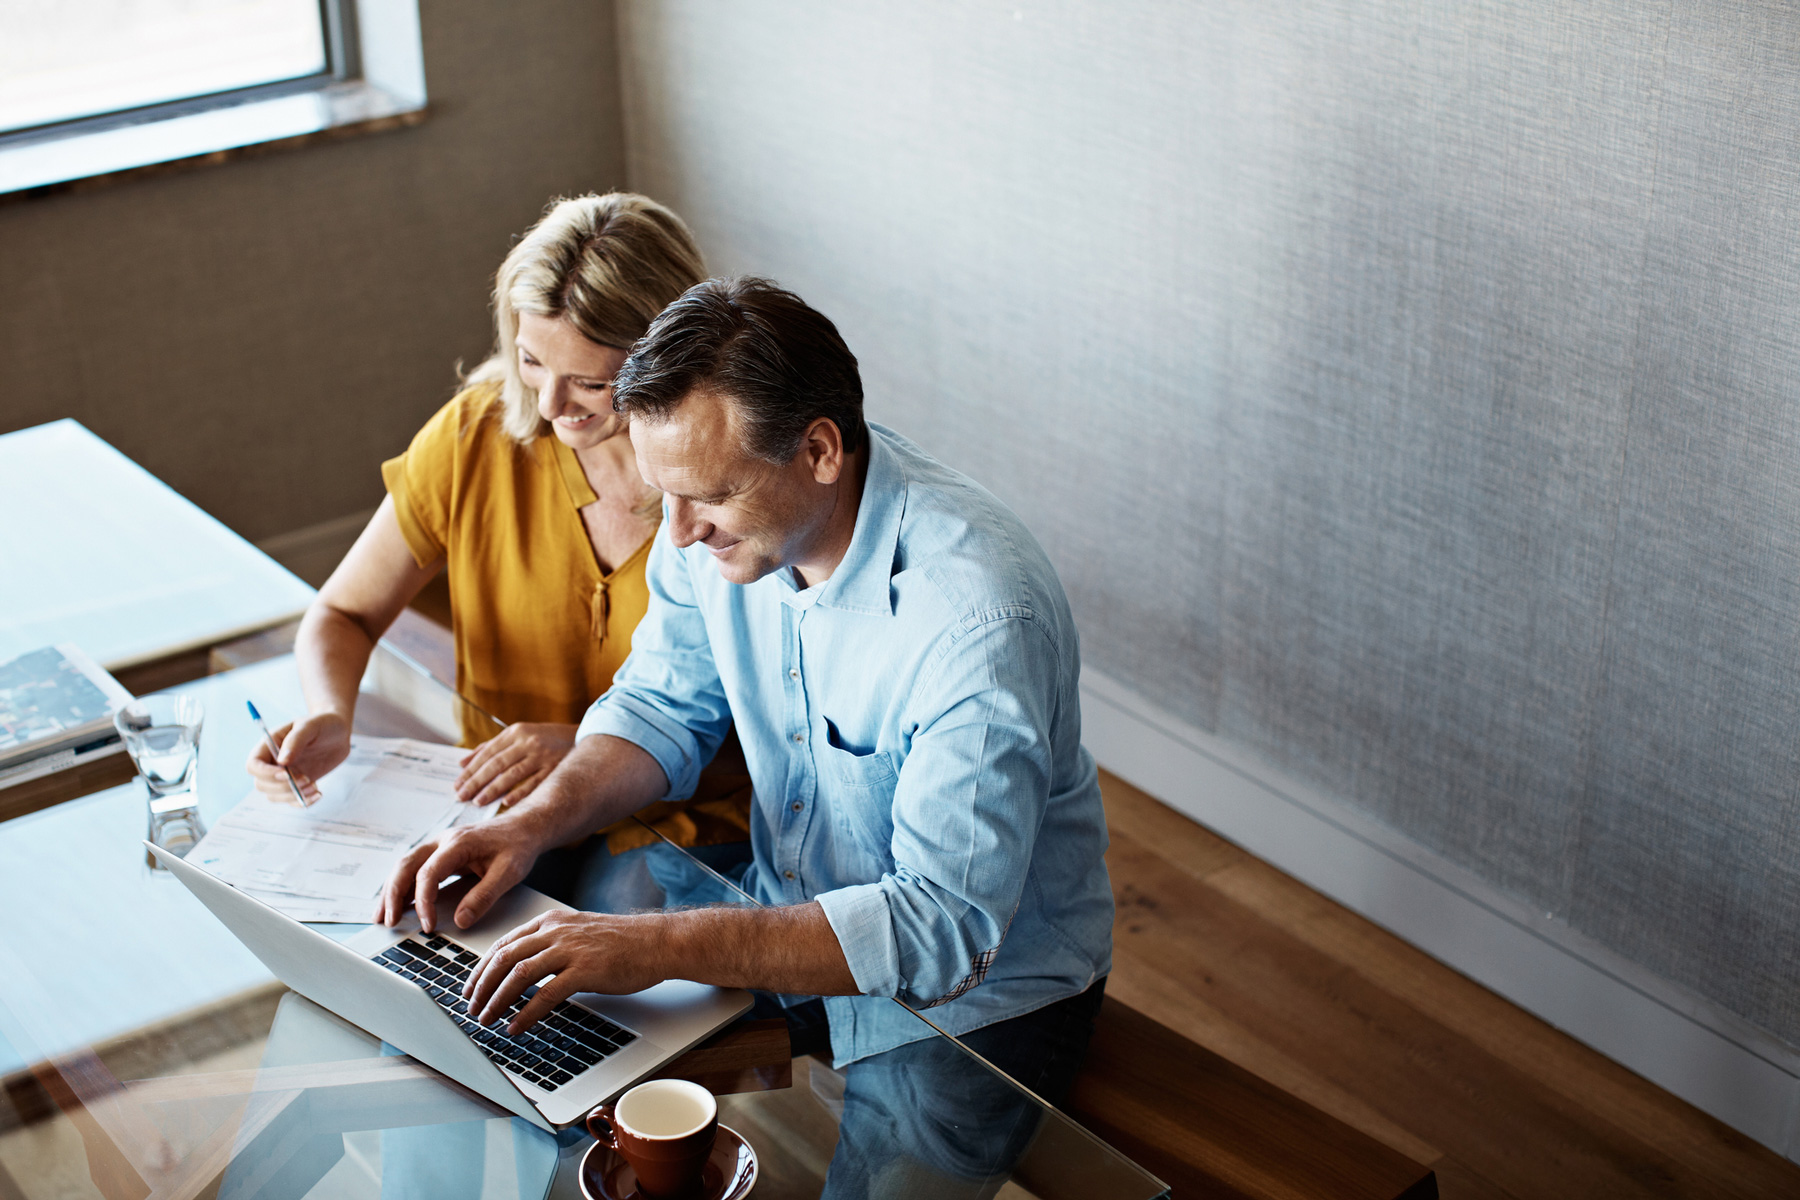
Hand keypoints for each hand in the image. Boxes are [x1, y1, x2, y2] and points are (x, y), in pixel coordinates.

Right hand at [245, 713, 348, 803]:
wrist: (339, 732)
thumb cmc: (322, 724)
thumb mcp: (310, 726)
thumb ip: (295, 741)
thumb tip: (282, 762)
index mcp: (269, 745)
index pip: (253, 765)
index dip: (264, 774)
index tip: (286, 774)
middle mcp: (273, 762)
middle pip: (261, 784)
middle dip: (283, 787)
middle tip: (306, 779)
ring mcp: (284, 775)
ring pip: (274, 796)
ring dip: (293, 796)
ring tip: (314, 786)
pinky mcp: (296, 784)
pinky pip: (291, 801)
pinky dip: (302, 802)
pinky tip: (318, 793)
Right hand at [374, 818, 544, 932]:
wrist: (524, 827)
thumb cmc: (518, 846)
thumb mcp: (509, 873)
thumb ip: (484, 896)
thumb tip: (461, 921)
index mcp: (458, 843)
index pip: (429, 873)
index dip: (424, 901)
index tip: (428, 925)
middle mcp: (443, 841)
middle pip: (406, 865)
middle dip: (393, 895)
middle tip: (388, 922)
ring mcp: (439, 845)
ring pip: (406, 865)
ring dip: (392, 890)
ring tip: (382, 916)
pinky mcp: (441, 853)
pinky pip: (415, 868)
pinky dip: (403, 886)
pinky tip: (399, 904)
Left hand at [456, 723, 577, 807]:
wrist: (581, 736)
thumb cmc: (544, 739)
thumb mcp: (518, 735)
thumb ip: (490, 747)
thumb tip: (462, 762)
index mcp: (516, 732)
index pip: (487, 753)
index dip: (471, 770)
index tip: (457, 785)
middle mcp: (528, 742)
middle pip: (497, 764)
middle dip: (476, 782)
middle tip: (462, 796)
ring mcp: (543, 755)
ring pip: (513, 774)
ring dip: (494, 789)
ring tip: (478, 801)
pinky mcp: (556, 768)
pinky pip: (535, 783)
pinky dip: (520, 793)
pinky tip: (506, 803)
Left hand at [462, 910, 668, 1033]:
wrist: (656, 942)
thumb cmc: (622, 941)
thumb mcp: (578, 933)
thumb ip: (551, 945)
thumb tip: (524, 969)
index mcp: (550, 921)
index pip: (504, 944)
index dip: (481, 968)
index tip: (470, 987)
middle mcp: (556, 932)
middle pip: (505, 958)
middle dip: (482, 986)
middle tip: (471, 1008)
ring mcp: (570, 950)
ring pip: (519, 975)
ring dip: (497, 1000)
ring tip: (487, 1019)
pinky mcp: (585, 970)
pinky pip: (546, 994)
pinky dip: (526, 1013)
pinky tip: (516, 1026)